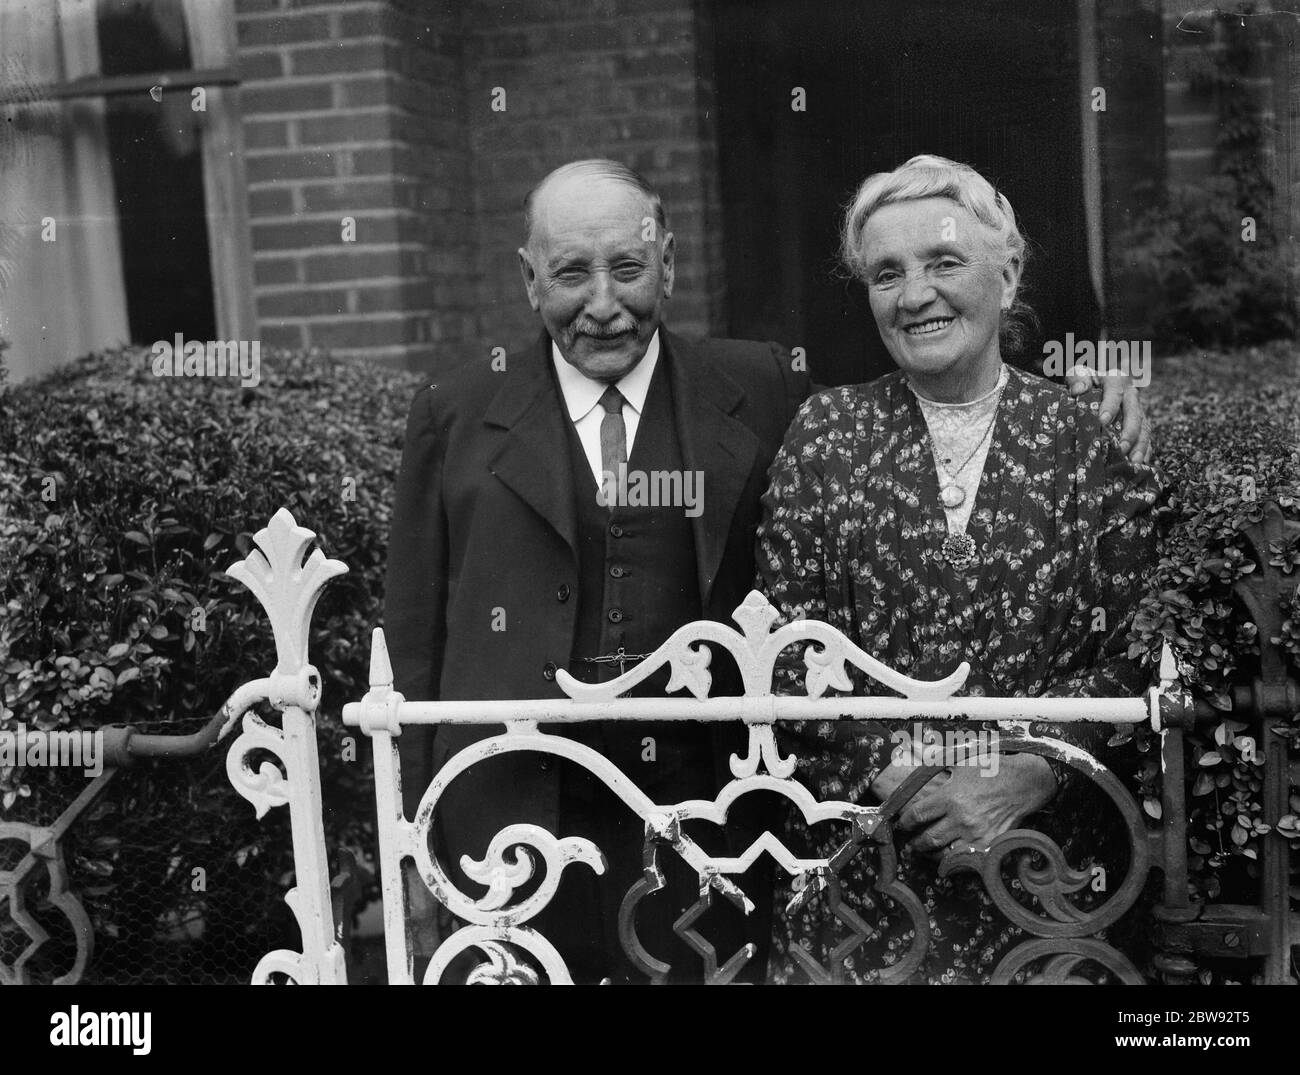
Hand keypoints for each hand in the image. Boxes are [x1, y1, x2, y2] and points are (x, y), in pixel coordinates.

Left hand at [886, 754, 1057, 852]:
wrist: (1023, 783)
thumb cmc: (990, 769)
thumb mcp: (960, 761)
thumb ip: (936, 760)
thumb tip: (915, 754)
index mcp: (950, 797)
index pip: (917, 815)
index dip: (905, 822)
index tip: (902, 823)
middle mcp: (961, 818)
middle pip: (928, 839)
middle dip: (915, 843)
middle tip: (911, 842)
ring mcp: (976, 834)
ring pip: (944, 853)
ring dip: (932, 854)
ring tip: (927, 851)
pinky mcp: (990, 844)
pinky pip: (965, 859)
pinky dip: (954, 860)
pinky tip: (948, 855)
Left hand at [1065, 366, 1151, 464]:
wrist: (1092, 382)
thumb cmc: (1083, 379)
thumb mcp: (1077, 373)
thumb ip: (1077, 378)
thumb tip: (1078, 390)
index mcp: (1117, 380)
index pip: (1115, 392)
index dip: (1110, 406)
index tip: (1102, 421)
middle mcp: (1131, 394)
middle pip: (1135, 413)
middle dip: (1130, 432)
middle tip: (1121, 448)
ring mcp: (1137, 409)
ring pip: (1144, 427)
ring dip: (1140, 445)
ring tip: (1133, 461)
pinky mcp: (1139, 422)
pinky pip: (1145, 436)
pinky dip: (1144, 450)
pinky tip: (1139, 464)